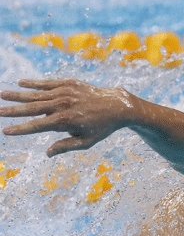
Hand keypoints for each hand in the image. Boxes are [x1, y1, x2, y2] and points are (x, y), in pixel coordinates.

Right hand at [0, 79, 136, 156]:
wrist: (119, 106)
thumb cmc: (102, 127)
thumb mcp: (86, 142)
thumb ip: (65, 146)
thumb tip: (47, 153)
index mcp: (66, 120)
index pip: (37, 126)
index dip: (21, 129)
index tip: (6, 131)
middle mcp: (64, 104)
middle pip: (33, 108)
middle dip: (14, 110)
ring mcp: (67, 92)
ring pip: (38, 94)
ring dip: (19, 94)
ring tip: (3, 94)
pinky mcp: (71, 83)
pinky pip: (49, 83)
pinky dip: (35, 82)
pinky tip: (21, 82)